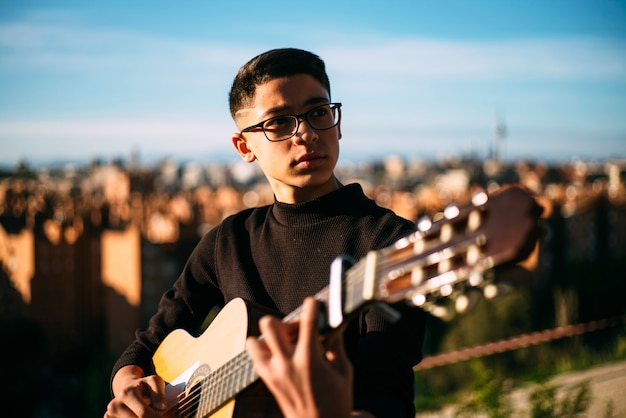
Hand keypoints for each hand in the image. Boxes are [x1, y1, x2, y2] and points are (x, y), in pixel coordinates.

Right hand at [104, 365, 167, 416]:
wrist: (128, 388)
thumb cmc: (145, 386)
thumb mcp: (155, 382)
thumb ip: (159, 394)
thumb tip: (161, 408)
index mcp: (126, 394)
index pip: (143, 413)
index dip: (155, 417)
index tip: (162, 416)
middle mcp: (114, 405)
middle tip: (157, 414)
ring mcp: (110, 414)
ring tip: (146, 413)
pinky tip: (136, 414)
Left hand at [245, 297, 352, 417]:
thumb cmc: (337, 399)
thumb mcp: (344, 371)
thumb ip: (336, 344)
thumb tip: (334, 322)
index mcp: (310, 361)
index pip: (307, 324)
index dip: (311, 307)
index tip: (314, 301)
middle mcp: (287, 364)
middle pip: (270, 326)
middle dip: (285, 321)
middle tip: (298, 330)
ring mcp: (273, 373)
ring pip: (254, 341)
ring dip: (269, 337)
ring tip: (286, 344)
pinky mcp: (267, 380)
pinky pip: (255, 356)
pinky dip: (264, 351)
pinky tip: (281, 355)